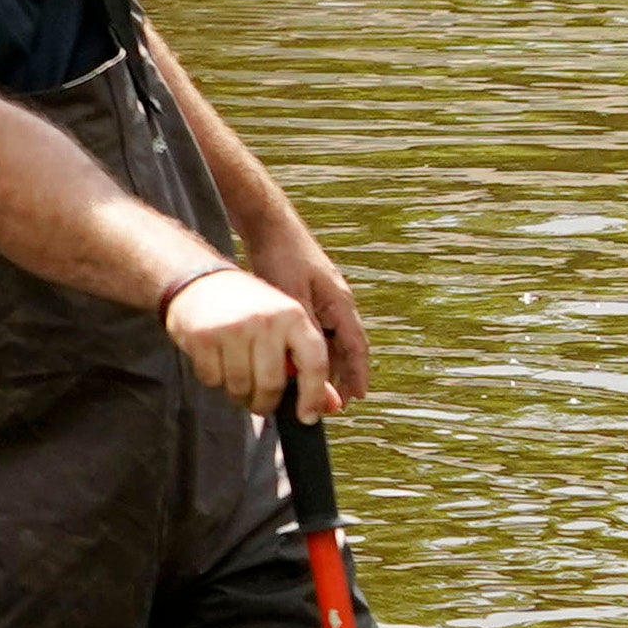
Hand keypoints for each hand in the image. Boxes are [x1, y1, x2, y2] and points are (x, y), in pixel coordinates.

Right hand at [163, 264, 334, 420]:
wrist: (201, 280)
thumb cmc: (251, 309)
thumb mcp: (285, 324)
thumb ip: (307, 362)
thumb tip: (330, 406)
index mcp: (294, 315)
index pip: (314, 363)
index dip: (313, 396)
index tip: (307, 417)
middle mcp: (265, 320)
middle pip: (271, 385)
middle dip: (265, 403)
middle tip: (261, 404)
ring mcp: (232, 328)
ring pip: (240, 387)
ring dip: (239, 395)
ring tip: (239, 381)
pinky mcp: (202, 337)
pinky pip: (213, 380)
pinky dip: (215, 381)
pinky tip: (217, 362)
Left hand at [244, 229, 374, 404]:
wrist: (269, 225)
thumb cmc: (281, 258)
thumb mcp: (293, 298)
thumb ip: (305, 331)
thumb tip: (312, 366)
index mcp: (340, 304)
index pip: (356, 348)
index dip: (357, 375)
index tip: (357, 398)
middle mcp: (338, 303)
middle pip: (346, 348)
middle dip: (343, 375)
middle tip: (335, 402)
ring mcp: (324, 298)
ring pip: (331, 340)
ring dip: (326, 363)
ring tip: (316, 387)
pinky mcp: (309, 295)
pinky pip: (316, 330)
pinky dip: (311, 348)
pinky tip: (297, 360)